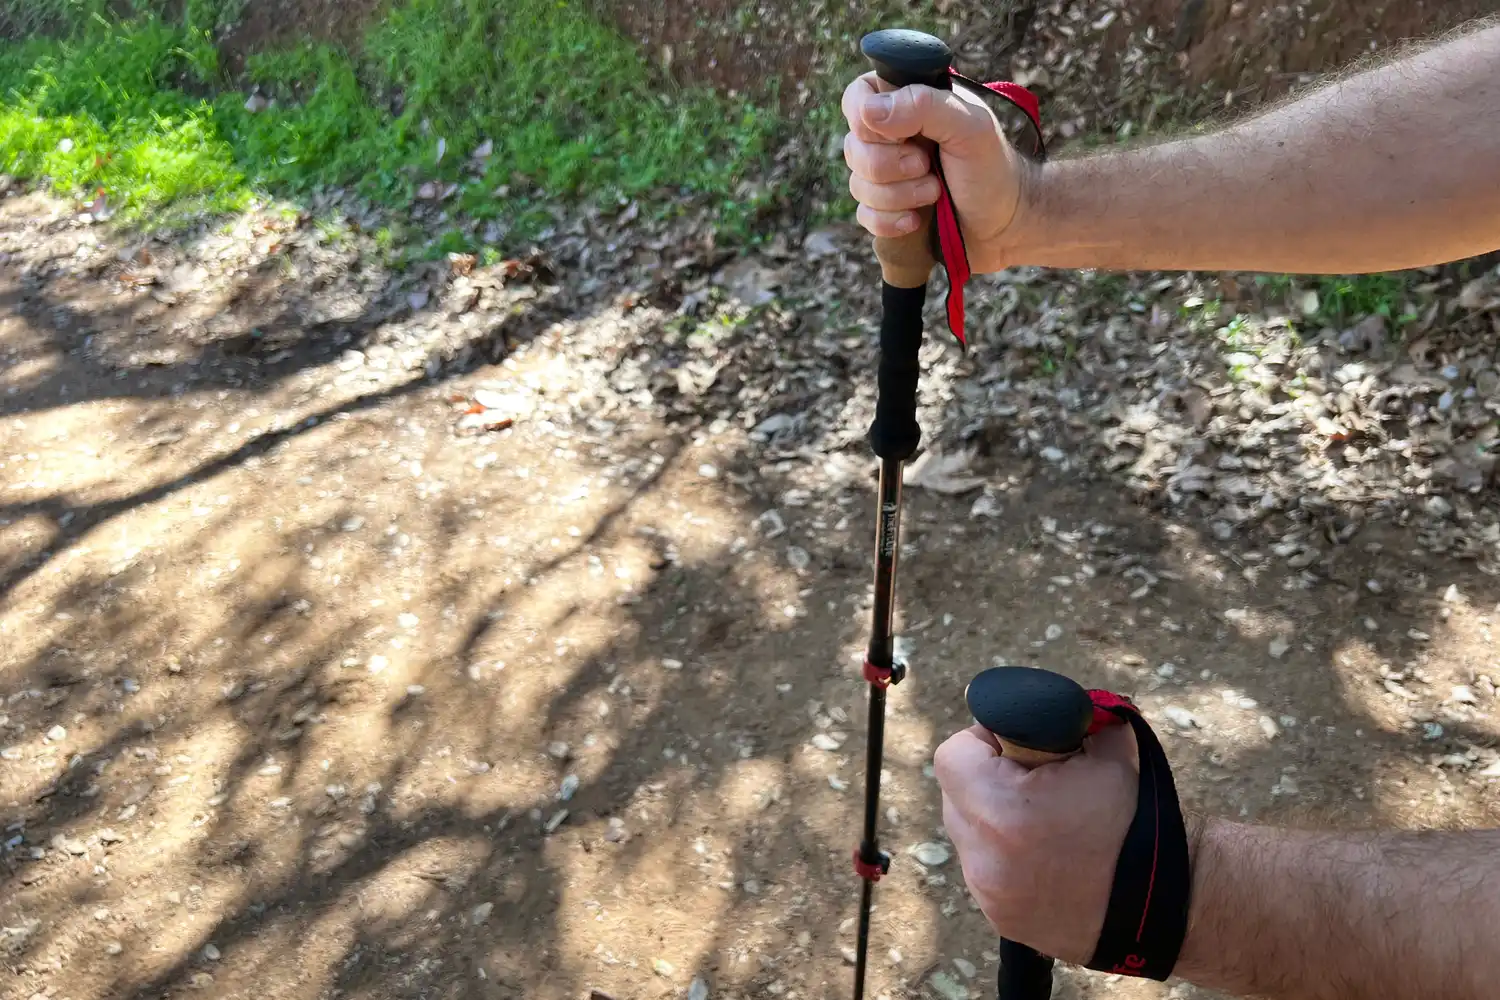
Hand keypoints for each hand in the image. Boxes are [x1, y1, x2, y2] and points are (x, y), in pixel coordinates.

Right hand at [841, 72, 1031, 274]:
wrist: (1007, 224)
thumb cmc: (994, 168)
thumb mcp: (969, 127)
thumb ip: (923, 107)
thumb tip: (868, 111)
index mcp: (909, 103)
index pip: (858, 96)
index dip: (866, 119)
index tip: (900, 134)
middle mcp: (892, 136)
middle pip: (853, 146)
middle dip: (892, 165)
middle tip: (928, 166)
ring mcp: (886, 175)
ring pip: (858, 185)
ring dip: (899, 195)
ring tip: (935, 193)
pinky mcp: (886, 210)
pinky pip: (864, 216)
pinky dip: (891, 222)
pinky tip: (917, 221)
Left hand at [933, 723, 1138, 962]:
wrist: (1160, 911)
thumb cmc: (1133, 830)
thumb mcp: (1110, 757)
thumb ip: (1078, 717)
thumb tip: (1062, 703)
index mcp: (1000, 808)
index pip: (954, 754)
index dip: (981, 740)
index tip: (1013, 743)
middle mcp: (982, 854)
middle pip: (956, 792)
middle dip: (987, 777)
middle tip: (1029, 777)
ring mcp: (986, 889)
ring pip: (969, 832)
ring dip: (993, 816)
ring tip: (1039, 817)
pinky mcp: (997, 915)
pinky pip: (984, 868)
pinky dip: (1005, 853)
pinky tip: (1042, 852)